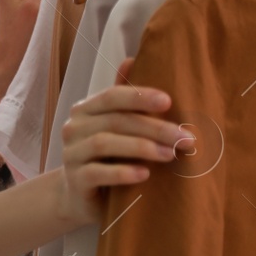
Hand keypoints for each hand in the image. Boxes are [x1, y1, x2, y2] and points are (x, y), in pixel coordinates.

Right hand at [55, 58, 185, 224]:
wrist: (79, 196)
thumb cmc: (105, 157)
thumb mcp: (114, 127)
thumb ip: (122, 98)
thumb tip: (132, 58)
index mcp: (85, 110)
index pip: (111, 96)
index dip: (138, 97)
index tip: (168, 102)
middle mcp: (73, 127)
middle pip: (114, 120)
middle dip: (153, 127)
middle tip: (185, 137)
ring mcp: (71, 154)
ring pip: (104, 143)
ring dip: (141, 147)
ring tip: (170, 155)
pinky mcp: (75, 180)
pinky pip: (97, 172)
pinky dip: (122, 172)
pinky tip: (145, 174)